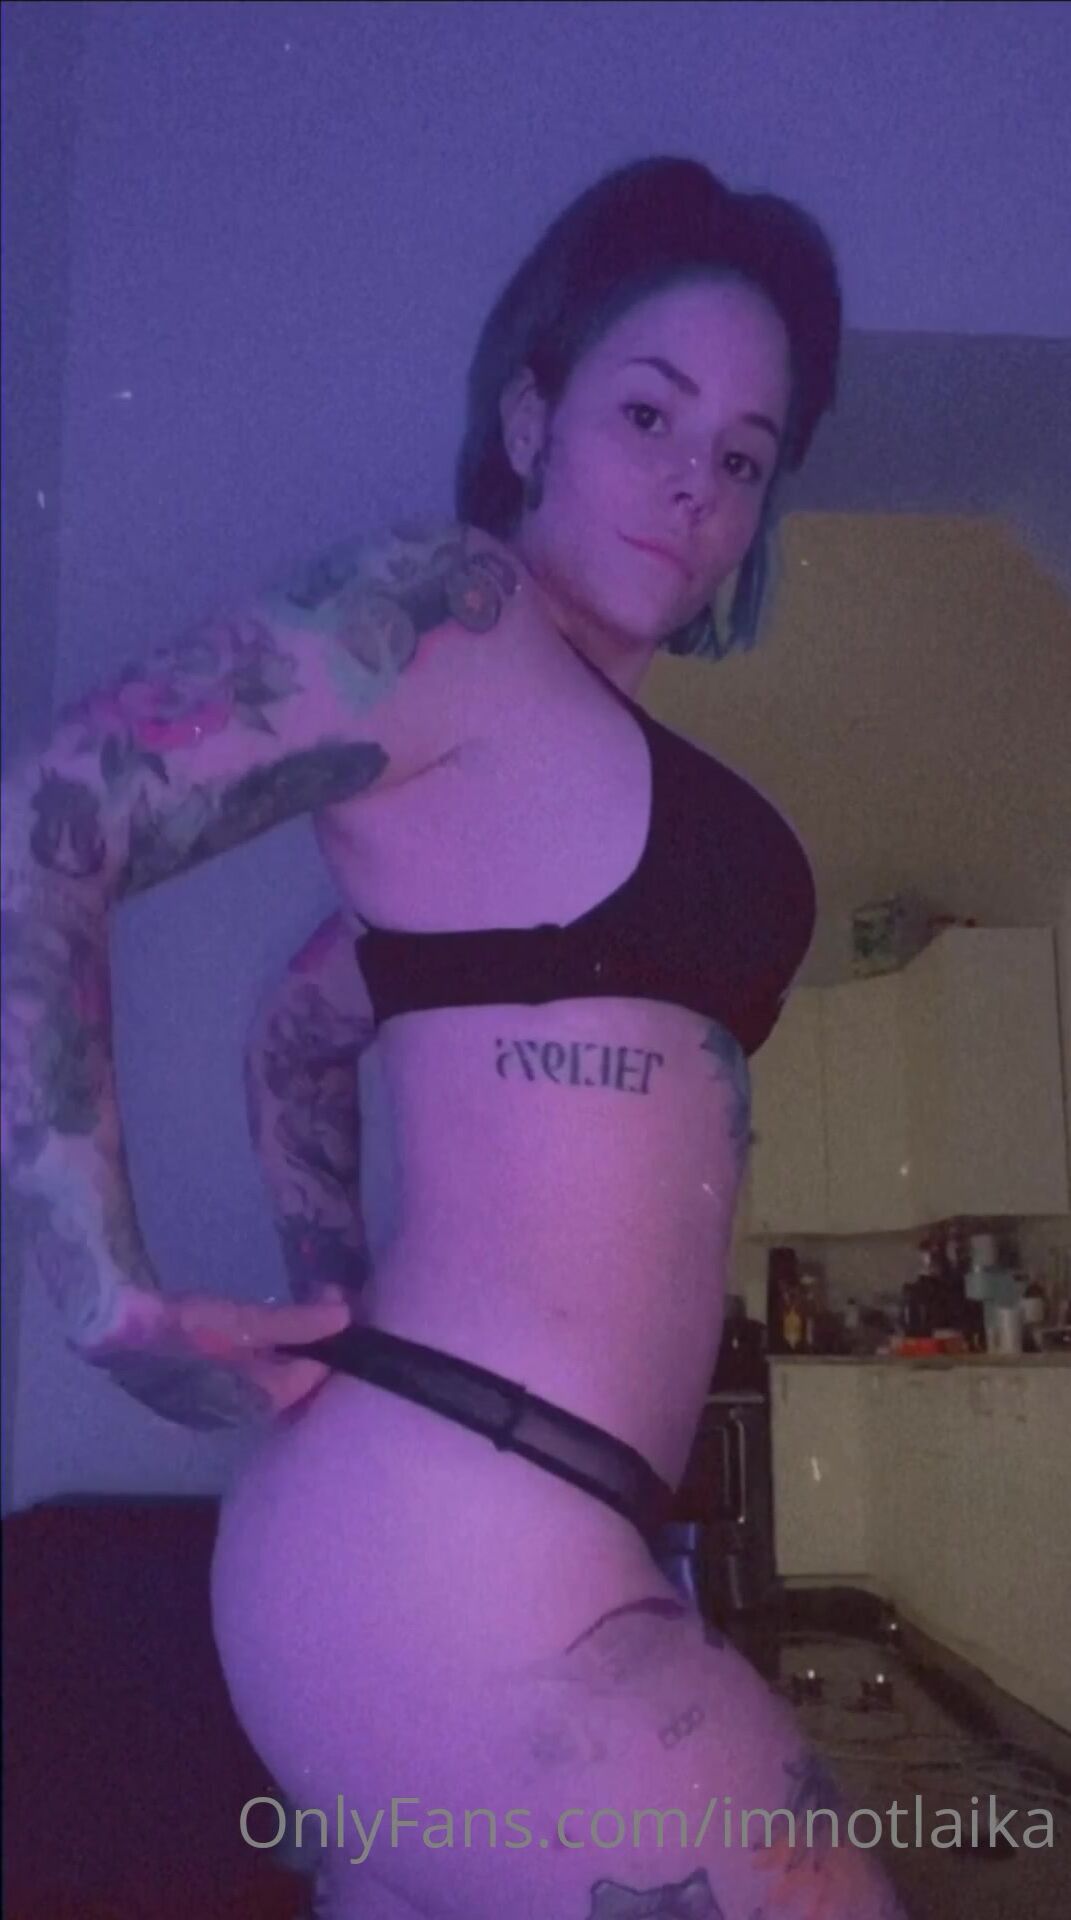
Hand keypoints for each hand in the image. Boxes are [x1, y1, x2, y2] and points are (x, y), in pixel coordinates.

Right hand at [77, 1283, 353, 1429]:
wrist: (115, 1334)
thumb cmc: (182, 1330)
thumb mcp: (241, 1322)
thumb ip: (293, 1323)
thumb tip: (344, 1316)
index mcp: (255, 1400)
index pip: (311, 1377)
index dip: (330, 1343)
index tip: (340, 1305)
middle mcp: (242, 1410)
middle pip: (293, 1381)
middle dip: (313, 1346)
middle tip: (327, 1305)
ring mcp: (221, 1402)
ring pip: (272, 1377)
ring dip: (291, 1348)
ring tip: (306, 1310)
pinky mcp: (204, 1389)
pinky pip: (250, 1374)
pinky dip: (266, 1353)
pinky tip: (269, 1331)